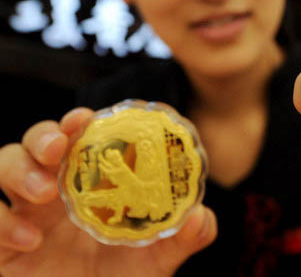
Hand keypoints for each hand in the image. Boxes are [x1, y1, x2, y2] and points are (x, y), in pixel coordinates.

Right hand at [0, 108, 216, 276]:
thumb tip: (200, 216)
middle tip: (59, 149)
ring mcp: (23, 214)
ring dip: (18, 168)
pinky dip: (1, 221)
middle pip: (36, 141)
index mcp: (91, 185)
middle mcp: (55, 192)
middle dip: (44, 135)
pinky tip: (29, 241)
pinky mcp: (0, 245)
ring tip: (44, 192)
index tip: (86, 118)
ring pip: (2, 162)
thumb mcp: (156, 263)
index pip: (80, 139)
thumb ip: (182, 239)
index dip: (78, 123)